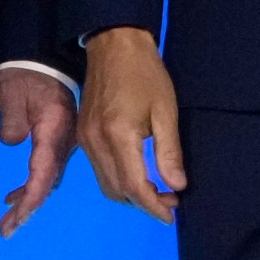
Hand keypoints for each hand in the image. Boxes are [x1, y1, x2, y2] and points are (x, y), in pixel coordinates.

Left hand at [0, 68, 75, 238]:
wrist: (40, 59)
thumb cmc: (24, 76)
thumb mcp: (12, 94)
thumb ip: (11, 121)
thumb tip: (13, 141)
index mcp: (54, 130)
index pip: (43, 174)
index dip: (30, 200)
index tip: (14, 220)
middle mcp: (64, 141)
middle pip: (49, 181)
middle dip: (28, 207)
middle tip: (6, 229)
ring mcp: (63, 142)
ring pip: (49, 178)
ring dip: (30, 199)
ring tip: (8, 219)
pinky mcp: (58, 141)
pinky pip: (47, 169)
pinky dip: (33, 186)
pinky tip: (15, 196)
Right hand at [76, 28, 185, 223]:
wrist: (113, 45)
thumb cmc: (145, 73)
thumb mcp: (165, 110)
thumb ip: (169, 151)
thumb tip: (177, 186)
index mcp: (117, 135)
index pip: (134, 186)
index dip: (153, 205)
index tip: (172, 214)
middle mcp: (95, 143)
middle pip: (117, 191)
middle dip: (143, 204)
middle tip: (170, 202)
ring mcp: (85, 139)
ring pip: (106, 184)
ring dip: (130, 195)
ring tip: (157, 192)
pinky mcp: (82, 135)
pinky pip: (99, 169)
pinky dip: (118, 180)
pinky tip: (137, 175)